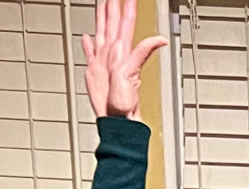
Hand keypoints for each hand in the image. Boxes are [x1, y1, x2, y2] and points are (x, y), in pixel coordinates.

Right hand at [80, 0, 165, 121]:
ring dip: (101, 18)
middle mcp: (113, 53)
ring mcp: (103, 60)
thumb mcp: (132, 71)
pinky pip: (91, 51)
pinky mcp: (95, 69)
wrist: (116, 117)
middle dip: (113, 6)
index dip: (126, 7)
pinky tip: (87, 37)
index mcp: (122, 51)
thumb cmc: (125, 100)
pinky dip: (88, 44)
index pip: (125, 22)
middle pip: (113, 23)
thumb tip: (160, 39)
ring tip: (102, 4)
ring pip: (102, 32)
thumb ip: (143, 52)